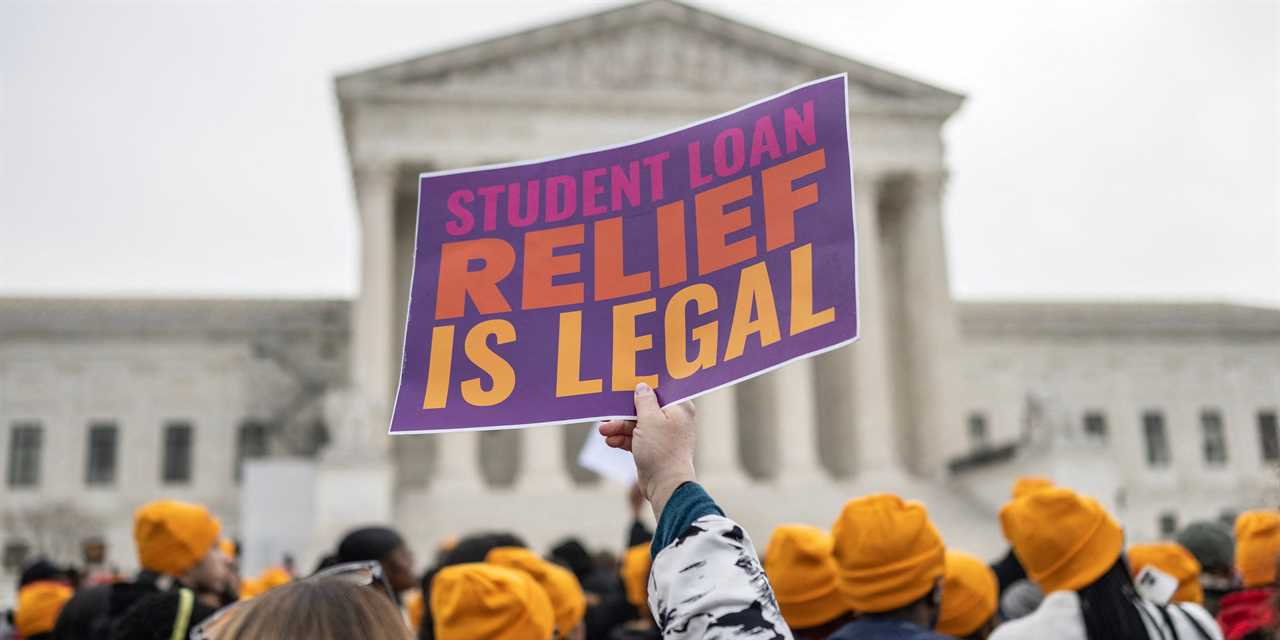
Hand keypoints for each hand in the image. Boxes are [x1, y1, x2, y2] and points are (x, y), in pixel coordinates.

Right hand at [599, 383, 695, 519]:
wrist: (665, 485)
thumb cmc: (662, 450)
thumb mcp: (650, 419)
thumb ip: (644, 400)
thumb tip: (642, 387)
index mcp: (679, 408)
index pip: (659, 391)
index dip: (642, 388)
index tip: (625, 385)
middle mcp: (673, 420)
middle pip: (644, 408)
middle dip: (623, 412)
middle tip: (606, 413)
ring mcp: (662, 436)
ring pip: (637, 424)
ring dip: (619, 427)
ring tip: (603, 431)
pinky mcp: (652, 449)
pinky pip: (635, 438)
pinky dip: (623, 439)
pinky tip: (611, 441)